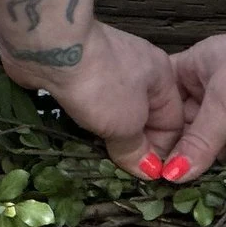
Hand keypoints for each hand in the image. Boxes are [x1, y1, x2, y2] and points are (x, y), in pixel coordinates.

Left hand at [0, 22, 183, 177]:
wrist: (52, 48)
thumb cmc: (100, 84)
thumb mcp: (126, 124)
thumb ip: (136, 149)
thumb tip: (148, 170)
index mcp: (162, 77)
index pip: (173, 123)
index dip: (162, 152)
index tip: (146, 177)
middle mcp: (138, 70)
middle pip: (143, 117)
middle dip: (133, 145)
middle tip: (120, 172)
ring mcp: (106, 69)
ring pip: (114, 112)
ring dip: (106, 135)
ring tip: (98, 159)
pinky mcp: (77, 73)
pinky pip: (88, 104)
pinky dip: (85, 121)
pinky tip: (77, 137)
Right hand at [167, 18, 225, 181]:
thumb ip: (199, 141)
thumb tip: (170, 177)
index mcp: (196, 69)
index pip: (163, 103)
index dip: (155, 130)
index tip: (145, 161)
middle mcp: (213, 91)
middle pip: (188, 130)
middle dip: (186, 154)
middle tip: (173, 184)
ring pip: (215, 146)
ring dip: (214, 164)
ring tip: (202, 186)